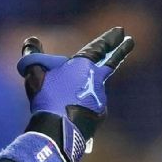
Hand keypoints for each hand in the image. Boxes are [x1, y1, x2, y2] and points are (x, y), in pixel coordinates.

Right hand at [17, 27, 133, 161]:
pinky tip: (72, 112)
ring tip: (66, 97)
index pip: (99, 47)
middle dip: (121, 51)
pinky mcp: (99, 115)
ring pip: (94, 88)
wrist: (57, 131)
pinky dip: (84, 105)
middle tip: (130, 41)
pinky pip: (91, 106)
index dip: (110, 38)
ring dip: (87, 88)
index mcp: (83, 66)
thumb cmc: (46, 98)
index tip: (121, 30)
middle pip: (111, 63)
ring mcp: (100, 98)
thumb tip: (31, 41)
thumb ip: (34, 56)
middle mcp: (96, 79)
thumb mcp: (35, 73)